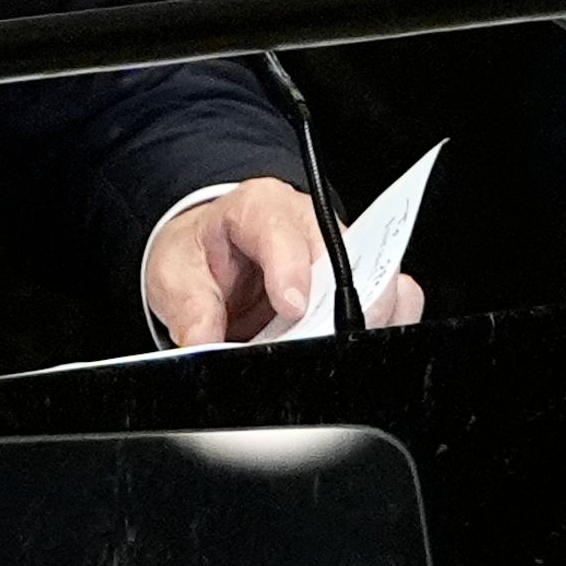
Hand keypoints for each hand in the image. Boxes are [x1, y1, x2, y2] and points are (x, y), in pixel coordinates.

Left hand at [143, 178, 427, 344]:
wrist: (213, 249)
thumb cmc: (201, 253)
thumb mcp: (175, 274)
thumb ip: (189, 309)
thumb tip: (204, 345)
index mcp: (259, 209)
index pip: (282, 232)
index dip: (291, 271)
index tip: (292, 307)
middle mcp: (308, 224)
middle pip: (343, 261)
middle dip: (334, 311)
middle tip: (316, 347)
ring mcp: (338, 254)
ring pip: (375, 282)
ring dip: (362, 324)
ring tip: (336, 356)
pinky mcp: (356, 281)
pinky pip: (390, 301)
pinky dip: (379, 328)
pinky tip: (355, 351)